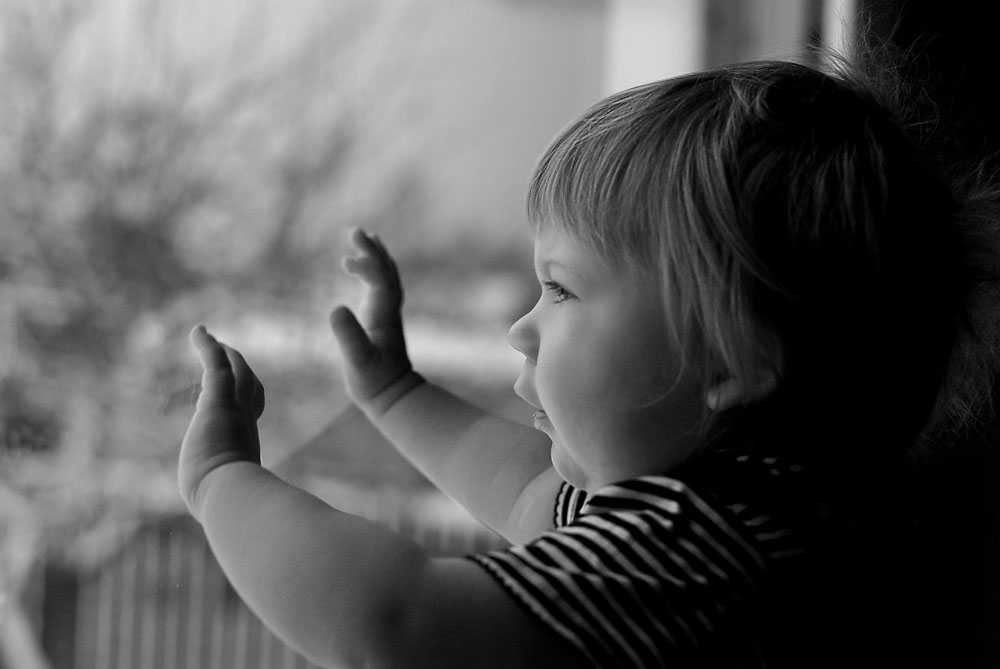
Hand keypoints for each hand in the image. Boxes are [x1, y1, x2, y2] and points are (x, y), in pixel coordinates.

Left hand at [178, 325, 263, 516]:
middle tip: (230, 356)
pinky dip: (207, 346)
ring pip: (237, 372)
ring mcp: (233, 410)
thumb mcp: (228, 504)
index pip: (250, 413)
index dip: (248, 399)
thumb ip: (239, 510)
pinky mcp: (217, 400)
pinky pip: (214, 364)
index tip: (245, 395)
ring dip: (225, 355)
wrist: (226, 497)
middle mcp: (243, 423)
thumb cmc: (228, 508)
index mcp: (245, 444)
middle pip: (249, 387)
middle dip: (241, 371)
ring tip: (214, 342)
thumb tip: (246, 542)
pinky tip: (199, 331)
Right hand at [330, 228, 420, 413]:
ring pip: (386, 277)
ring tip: (361, 236)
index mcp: (384, 316)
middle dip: (371, 250)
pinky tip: (361, 266)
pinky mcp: (383, 320)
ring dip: (375, 256)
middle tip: (354, 230)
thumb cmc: (373, 382)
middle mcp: (389, 310)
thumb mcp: (356, 360)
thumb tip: (335, 308)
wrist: (393, 397)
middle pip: (385, 272)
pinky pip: (381, 286)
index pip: (380, 281)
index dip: (367, 266)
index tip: (346, 259)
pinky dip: (373, 271)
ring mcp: (388, 314)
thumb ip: (348, 336)